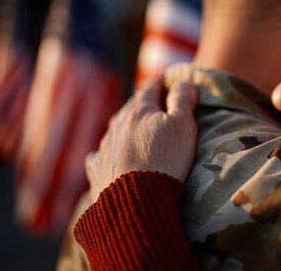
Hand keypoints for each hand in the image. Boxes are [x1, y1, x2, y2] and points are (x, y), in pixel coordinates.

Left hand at [85, 77, 197, 202]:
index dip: (161, 82)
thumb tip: (183, 82)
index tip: (167, 79)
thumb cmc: (165, 159)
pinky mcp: (98, 170)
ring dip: (127, 128)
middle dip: (144, 104)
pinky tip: (109, 157)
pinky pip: (101, 156)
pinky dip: (108, 153)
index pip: (150, 88)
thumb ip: (182, 102)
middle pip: (131, 108)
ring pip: (116, 130)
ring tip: (137, 132)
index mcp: (139, 110)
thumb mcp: (183, 126)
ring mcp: (105, 148)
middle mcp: (117, 125)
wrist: (135, 202)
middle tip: (155, 104)